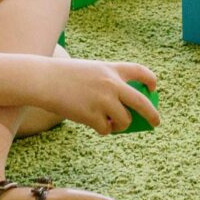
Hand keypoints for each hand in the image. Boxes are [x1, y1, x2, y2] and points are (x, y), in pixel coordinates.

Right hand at [33, 58, 160, 135]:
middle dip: (152, 114)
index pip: (140, 72)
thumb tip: (124, 108)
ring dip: (121, 125)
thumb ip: (108, 82)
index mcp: (111, 69)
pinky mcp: (92, 116)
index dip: (150, 80)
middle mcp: (111, 84)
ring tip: (112, 124)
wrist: (44, 80)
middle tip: (155, 122)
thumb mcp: (91, 70)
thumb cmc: (64, 76)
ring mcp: (103, 101)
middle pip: (142, 102)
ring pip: (125, 120)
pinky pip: (107, 129)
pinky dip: (104, 130)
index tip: (153, 88)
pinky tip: (97, 126)